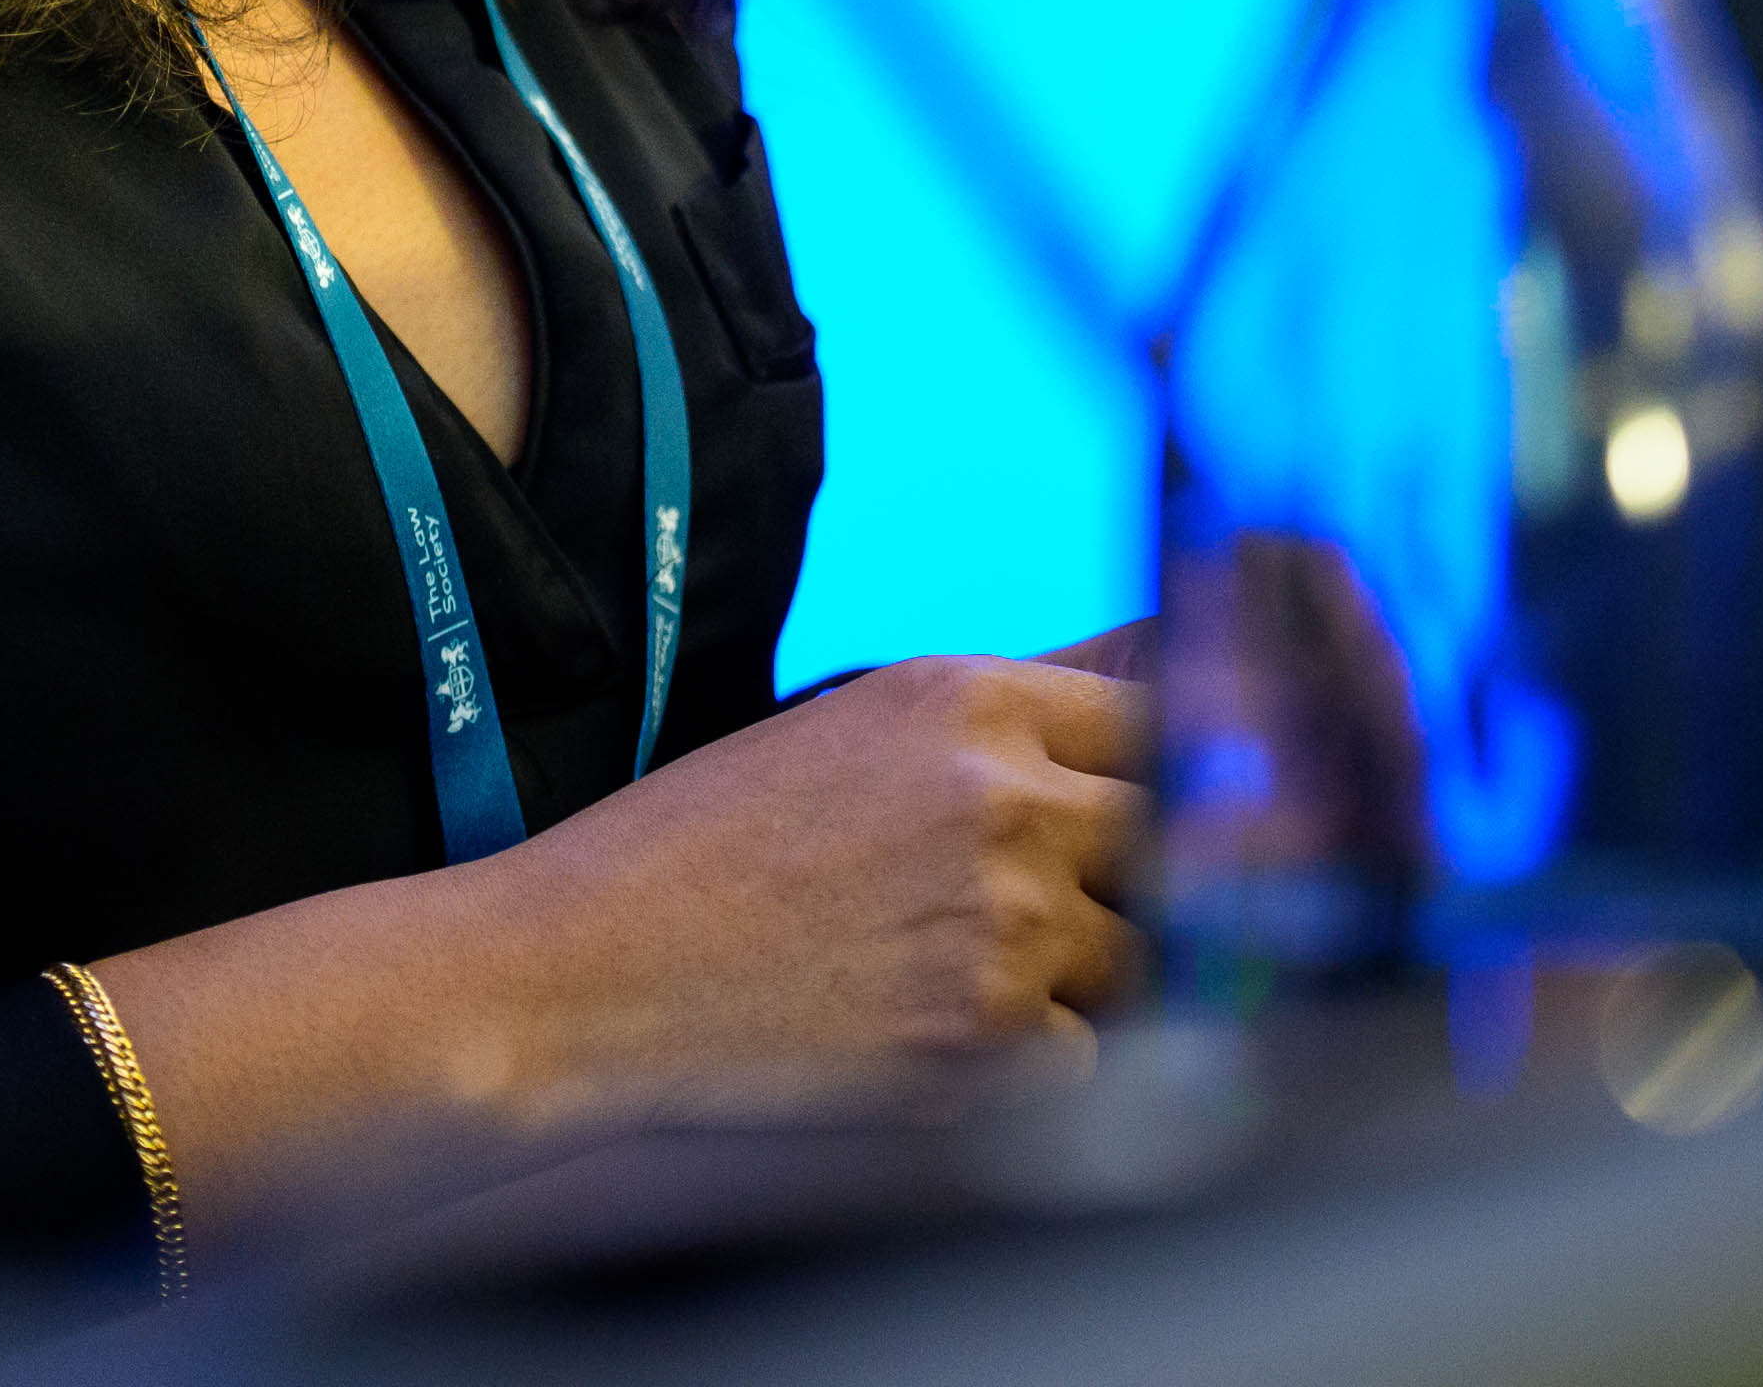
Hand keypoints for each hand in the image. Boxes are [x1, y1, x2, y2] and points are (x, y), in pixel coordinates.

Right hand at [88, 654, 1150, 1204]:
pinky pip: (1096, 1057)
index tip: (1167, 804)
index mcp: (963, 700)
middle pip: (1184, 834)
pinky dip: (1041, 1062)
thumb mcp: (838, 733)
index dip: (1169, 768)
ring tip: (963, 973)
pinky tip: (931, 1038)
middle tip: (1080, 909)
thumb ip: (987, 731)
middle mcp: (1005, 800)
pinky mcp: (991, 1042)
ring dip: (1093, 973)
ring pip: (1151, 955)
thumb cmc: (691, 851)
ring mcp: (1008, 925)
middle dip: (1150, 876)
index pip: (1162, 713)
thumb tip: (1142, 705)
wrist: (578, 972)